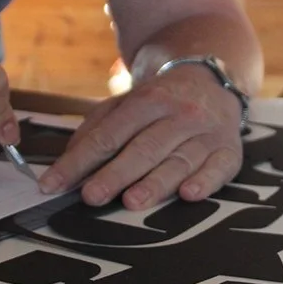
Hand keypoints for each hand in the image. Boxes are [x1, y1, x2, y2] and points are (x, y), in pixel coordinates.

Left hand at [39, 63, 244, 209]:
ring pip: (179, 160)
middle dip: (116, 173)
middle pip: (144, 147)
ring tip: (132, 202)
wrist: (213, 81)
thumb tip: (68, 165)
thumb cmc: (160, 102)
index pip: (109, 134)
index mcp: (148, 100)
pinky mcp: (229, 151)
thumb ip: (96, 130)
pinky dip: (205, 181)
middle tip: (91, 196)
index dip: (80, 160)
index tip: (53, 184)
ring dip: (156, 182)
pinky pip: (219, 168)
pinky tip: (189, 194)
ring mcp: (206, 132)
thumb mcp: (126, 104)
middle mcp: (179, 113)